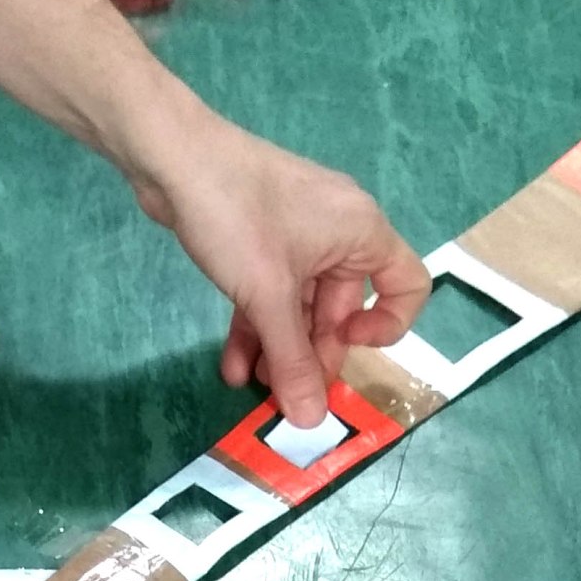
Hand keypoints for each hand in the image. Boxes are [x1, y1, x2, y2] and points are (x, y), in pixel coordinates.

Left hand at [131, 115, 429, 426]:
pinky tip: (232, 367)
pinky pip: (270, 295)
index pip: (407, 284)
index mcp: (362, 233)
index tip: (348, 347)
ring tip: (254, 388)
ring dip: (280, 350)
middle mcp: (339, 234)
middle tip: (285, 393)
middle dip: (314, 354)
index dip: (387, 326)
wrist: (173, 159)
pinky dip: (256, 329)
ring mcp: (298, 237)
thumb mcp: (269, 297)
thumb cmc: (238, 219)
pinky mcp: (261, 242)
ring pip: (301, 309)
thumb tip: (311, 421)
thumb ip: (293, 360)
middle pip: (343, 310)